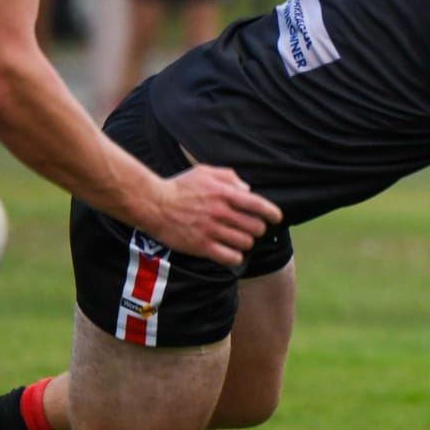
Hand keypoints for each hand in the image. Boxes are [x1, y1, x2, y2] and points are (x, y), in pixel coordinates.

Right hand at [143, 165, 282, 266]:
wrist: (153, 204)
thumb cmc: (179, 187)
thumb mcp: (204, 172)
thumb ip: (229, 177)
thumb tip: (247, 189)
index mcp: (224, 193)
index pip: (258, 205)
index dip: (272, 213)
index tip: (276, 218)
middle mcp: (221, 212)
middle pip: (255, 227)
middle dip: (256, 228)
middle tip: (250, 229)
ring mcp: (212, 231)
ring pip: (245, 243)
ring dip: (245, 242)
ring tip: (238, 240)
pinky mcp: (202, 246)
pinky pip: (231, 257)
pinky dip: (236, 256)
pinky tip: (231, 253)